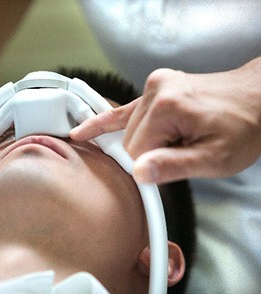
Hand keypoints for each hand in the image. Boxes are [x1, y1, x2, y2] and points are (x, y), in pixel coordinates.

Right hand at [70, 58, 260, 182]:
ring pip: (128, 129)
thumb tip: (138, 173)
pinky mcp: (154, 87)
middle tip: (176, 155)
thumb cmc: (242, 128)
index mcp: (168, 107)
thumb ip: (175, 166)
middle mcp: (156, 91)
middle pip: (129, 140)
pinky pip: (122, 109)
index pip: (135, 152)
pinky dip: (104, 122)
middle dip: (147, 155)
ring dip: (143, 143)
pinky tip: (83, 131)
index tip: (163, 173)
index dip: (148, 168)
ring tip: (173, 140)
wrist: (256, 99)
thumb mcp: (216, 158)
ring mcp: (153, 86)